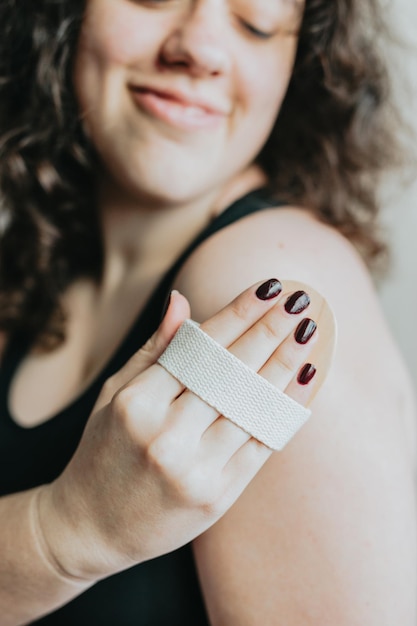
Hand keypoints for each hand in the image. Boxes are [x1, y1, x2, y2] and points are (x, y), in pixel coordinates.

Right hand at [37, 279, 319, 581]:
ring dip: (286, 366)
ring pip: (251, 406)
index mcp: (137, 402)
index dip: (238, 314)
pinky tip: (305, 380)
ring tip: (308, 332)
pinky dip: (287, 410)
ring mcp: (194, 469)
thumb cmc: (102, 451)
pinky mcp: (218, 496)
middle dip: (269, 331)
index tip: (268, 288)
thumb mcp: (115, 395)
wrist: (92, 527)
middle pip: (230, 373)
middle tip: (299, 302)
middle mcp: (165, 435)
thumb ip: (154, 349)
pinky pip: (262, 444)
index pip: (199, 348)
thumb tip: (182, 299)